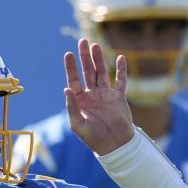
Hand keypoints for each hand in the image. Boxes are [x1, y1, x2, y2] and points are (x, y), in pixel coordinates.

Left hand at [64, 39, 134, 155]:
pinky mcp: (119, 97)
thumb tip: (66, 89)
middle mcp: (92, 95)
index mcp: (80, 100)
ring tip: (95, 45)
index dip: (71, 67)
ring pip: (102, 73)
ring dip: (99, 59)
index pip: (74, 80)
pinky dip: (121, 70)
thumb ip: (71, 107)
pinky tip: (120, 57)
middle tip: (82, 41)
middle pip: (88, 72)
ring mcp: (106, 95)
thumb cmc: (93, 138)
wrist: (115, 146)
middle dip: (85, 57)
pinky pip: (120, 81)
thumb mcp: (78, 124)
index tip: (68, 54)